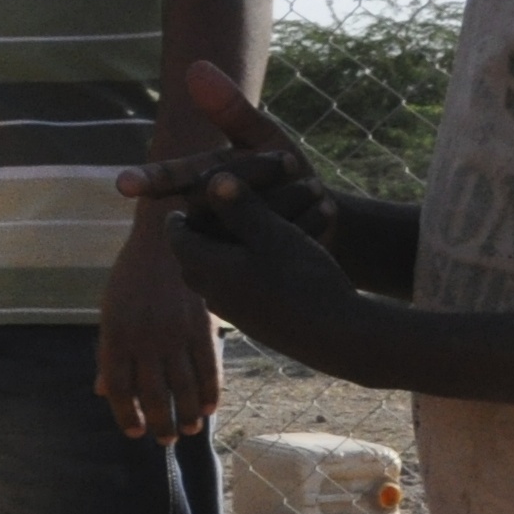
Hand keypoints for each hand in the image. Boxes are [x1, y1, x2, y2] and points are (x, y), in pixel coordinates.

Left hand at [94, 222, 225, 441]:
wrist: (165, 238)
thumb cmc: (132, 278)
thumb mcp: (110, 312)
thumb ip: (109, 353)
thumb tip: (102, 391)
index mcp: (115, 334)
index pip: (118, 387)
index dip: (125, 414)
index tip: (134, 432)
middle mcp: (144, 338)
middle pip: (152, 393)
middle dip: (159, 422)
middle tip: (164, 440)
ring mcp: (175, 333)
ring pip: (183, 386)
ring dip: (186, 414)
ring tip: (187, 430)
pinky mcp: (202, 325)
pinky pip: (209, 366)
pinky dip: (211, 390)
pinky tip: (210, 408)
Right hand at [113, 60, 336, 250]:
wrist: (320, 219)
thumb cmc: (287, 172)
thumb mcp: (264, 136)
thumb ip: (231, 108)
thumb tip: (195, 66)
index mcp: (197, 181)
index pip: (170, 176)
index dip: (149, 179)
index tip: (124, 185)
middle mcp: (200, 217)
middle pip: (220, 192)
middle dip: (264, 173)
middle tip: (294, 166)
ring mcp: (221, 248)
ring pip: (244, 219)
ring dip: (287, 199)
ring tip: (310, 191)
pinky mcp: (247, 272)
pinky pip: (271, 242)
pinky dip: (303, 224)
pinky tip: (317, 218)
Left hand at [163, 185, 367, 363]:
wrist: (335, 335)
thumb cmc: (302, 277)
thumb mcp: (273, 234)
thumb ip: (241, 207)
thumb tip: (211, 179)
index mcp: (209, 268)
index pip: (179, 238)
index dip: (178, 220)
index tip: (178, 208)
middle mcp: (213, 295)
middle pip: (191, 262)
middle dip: (194, 239)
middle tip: (195, 223)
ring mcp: (234, 314)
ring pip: (212, 280)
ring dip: (217, 258)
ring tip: (222, 243)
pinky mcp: (255, 325)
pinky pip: (234, 294)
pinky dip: (236, 276)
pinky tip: (253, 269)